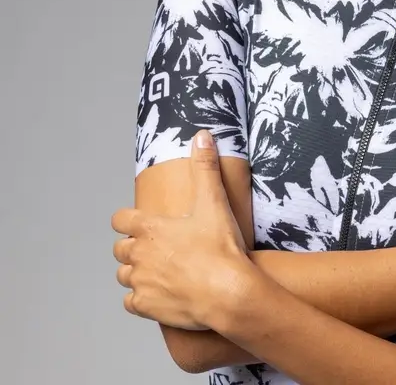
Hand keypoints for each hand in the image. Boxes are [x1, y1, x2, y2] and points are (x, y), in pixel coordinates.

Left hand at [111, 130, 253, 329]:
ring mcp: (140, 283)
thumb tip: (201, 135)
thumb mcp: (214, 202)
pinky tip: (156, 293)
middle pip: (120, 249)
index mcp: (149, 228)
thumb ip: (205, 167)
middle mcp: (138, 255)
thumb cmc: (220, 247)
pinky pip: (131, 302)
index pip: (120, 219)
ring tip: (155, 269)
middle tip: (154, 245)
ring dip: (135, 271)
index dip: (126, 219)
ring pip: (123, 275)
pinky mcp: (146, 307)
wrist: (227, 293)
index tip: (136, 221)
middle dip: (132, 246)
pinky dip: (140, 297)